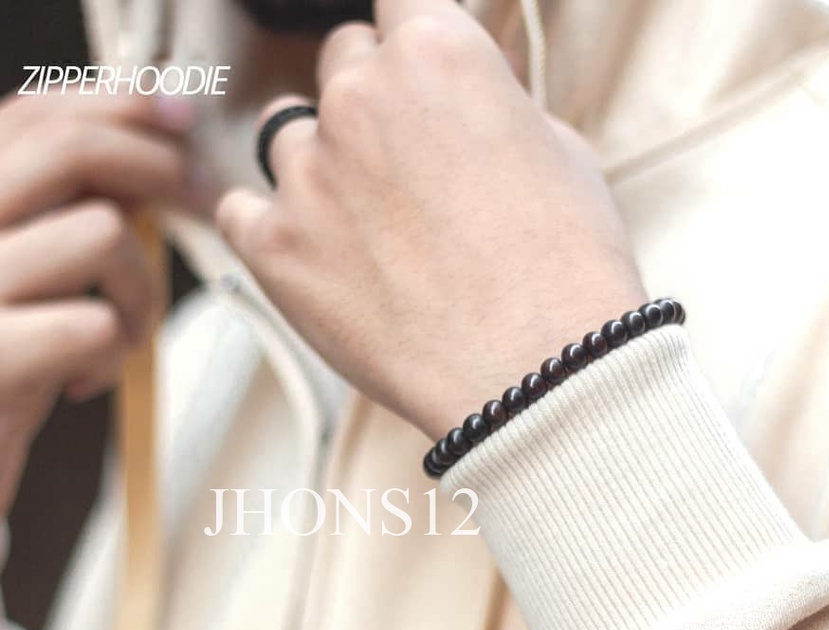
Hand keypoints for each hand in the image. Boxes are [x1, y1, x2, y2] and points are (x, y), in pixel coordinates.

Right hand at [0, 91, 205, 514]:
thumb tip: (150, 156)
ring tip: (119, 337)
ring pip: (102, 233)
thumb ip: (60, 209)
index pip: (31, 116)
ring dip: (140, 291)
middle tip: (202, 200)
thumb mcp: (24, 273)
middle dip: (157, 168)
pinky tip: (85, 382)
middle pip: (70, 150)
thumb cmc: (3, 364)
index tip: (183, 119)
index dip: (117, 105)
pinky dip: (115, 354)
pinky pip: (94, 324)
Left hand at [217, 0, 645, 438]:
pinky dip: (271, 226)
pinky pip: (241, 212)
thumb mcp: (563, 155)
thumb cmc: (566, 270)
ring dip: (321, 167)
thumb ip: (500, 103)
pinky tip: (315, 255)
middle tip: (405, 169)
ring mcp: (309, 172)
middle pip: (340, 63)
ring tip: (369, 230)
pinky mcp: (276, 248)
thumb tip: (483, 82)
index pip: (398, 6)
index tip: (416, 79)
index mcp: (436, 54)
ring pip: (287, 137)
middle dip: (370, 103)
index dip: (411, 43)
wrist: (537, 372)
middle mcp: (360, 96)